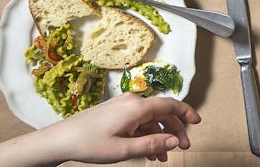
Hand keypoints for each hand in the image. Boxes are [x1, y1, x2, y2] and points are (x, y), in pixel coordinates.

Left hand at [37, 93, 200, 162]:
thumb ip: (152, 144)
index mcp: (136, 107)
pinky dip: (146, 134)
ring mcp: (123, 106)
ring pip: (150, 119)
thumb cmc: (88, 144)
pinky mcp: (116, 112)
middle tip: (183, 148)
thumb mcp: (123, 149)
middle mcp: (132, 102)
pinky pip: (138, 121)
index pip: (169, 105)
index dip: (186, 112)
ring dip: (160, 135)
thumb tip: (175, 140)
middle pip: (162, 113)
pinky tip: (148, 151)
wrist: (61, 139)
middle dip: (175, 130)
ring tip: (163, 157)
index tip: (198, 122)